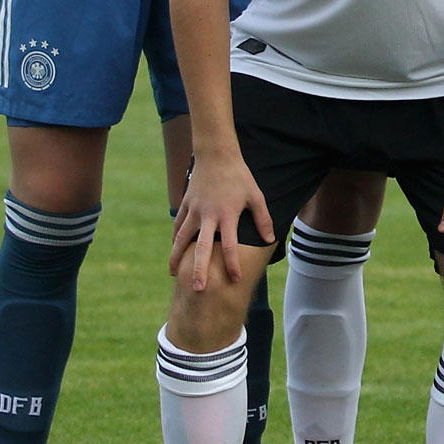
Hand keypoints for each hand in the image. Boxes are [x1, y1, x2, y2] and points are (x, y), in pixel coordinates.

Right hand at [169, 151, 271, 290]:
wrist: (216, 155)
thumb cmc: (240, 176)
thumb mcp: (255, 196)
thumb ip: (263, 219)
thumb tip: (269, 240)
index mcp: (227, 215)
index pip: (230, 245)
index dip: (232, 263)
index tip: (234, 279)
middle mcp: (208, 215)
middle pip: (202, 247)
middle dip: (199, 269)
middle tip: (198, 289)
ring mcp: (194, 210)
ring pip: (182, 238)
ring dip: (177, 257)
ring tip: (174, 274)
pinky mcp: (186, 204)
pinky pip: (178, 225)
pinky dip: (175, 238)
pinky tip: (174, 250)